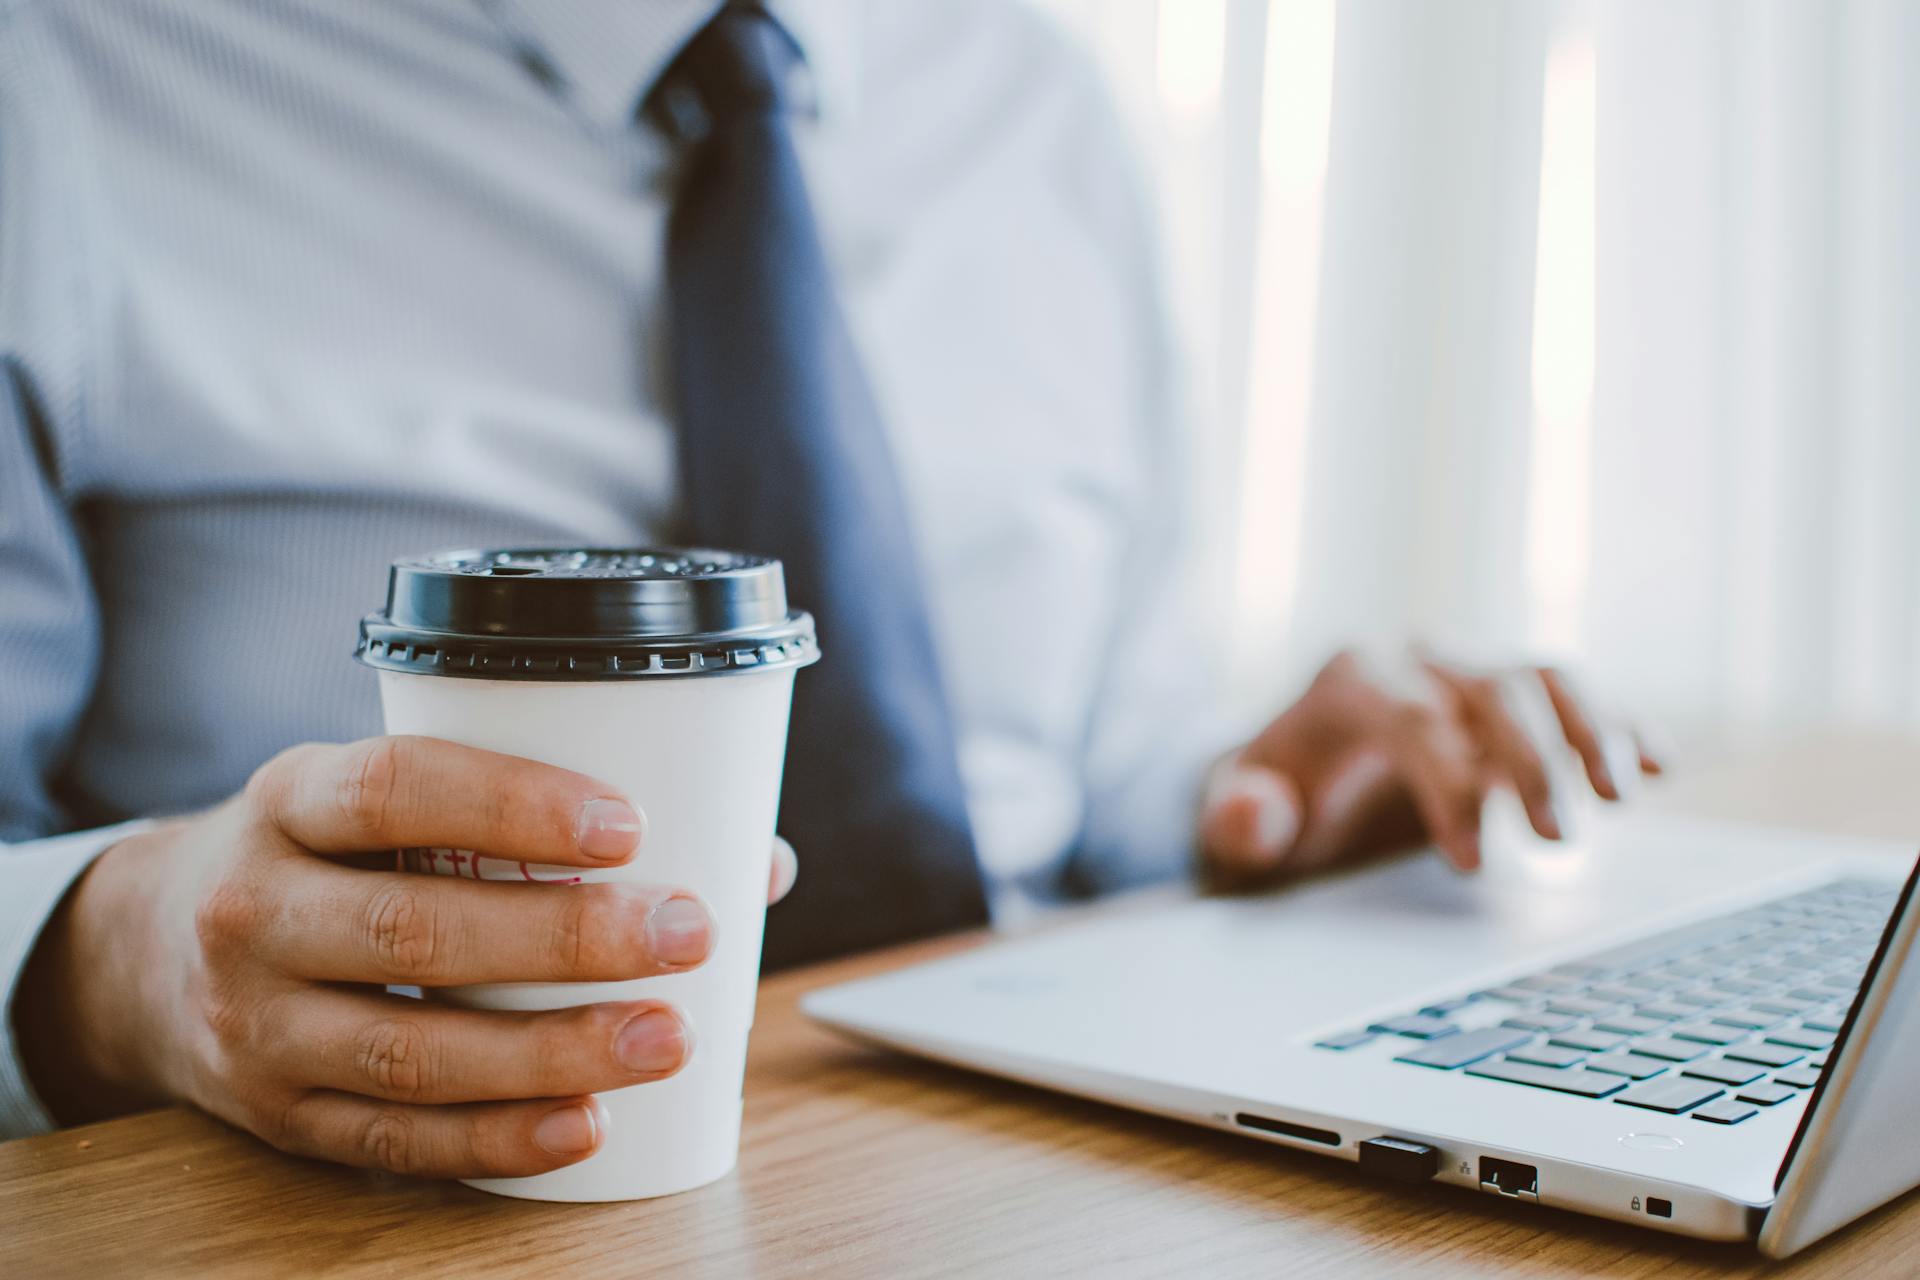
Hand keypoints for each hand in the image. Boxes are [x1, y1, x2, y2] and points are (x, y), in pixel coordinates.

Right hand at [15, 735, 798, 1178]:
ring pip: (412, 1051)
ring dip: (551, 1053)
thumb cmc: (330, 855)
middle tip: (686, 934)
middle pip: (414, 929)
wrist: (148, 952)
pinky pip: (394, 1142)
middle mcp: (254, 909)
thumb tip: (752, 858)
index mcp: (291, 799)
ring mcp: (256, 1025)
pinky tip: (585, 1125)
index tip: (626, 825)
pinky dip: (497, 1141)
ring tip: (666, 1039)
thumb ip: (541, 814)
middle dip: (566, 939)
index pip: (396, 789)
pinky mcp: (278, 1117)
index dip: (512, 803)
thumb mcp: (390, 802)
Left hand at [1200, 648, 1661, 883]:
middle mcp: (1424, 659)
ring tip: (1625, 797)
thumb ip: (1239, 819)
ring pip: (1549, 677)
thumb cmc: (1278, 791)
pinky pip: (1581, 697)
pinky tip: (1662, 766)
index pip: (1414, 721)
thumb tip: (1260, 815)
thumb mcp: (1237, 812)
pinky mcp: (1519, 696)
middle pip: (1494, 690)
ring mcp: (1477, 671)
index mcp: (1356, 679)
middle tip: (1556, 841)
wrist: (1304, 757)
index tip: (1471, 863)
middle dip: (1532, 761)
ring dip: (1595, 731)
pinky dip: (1624, 725)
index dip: (1447, 788)